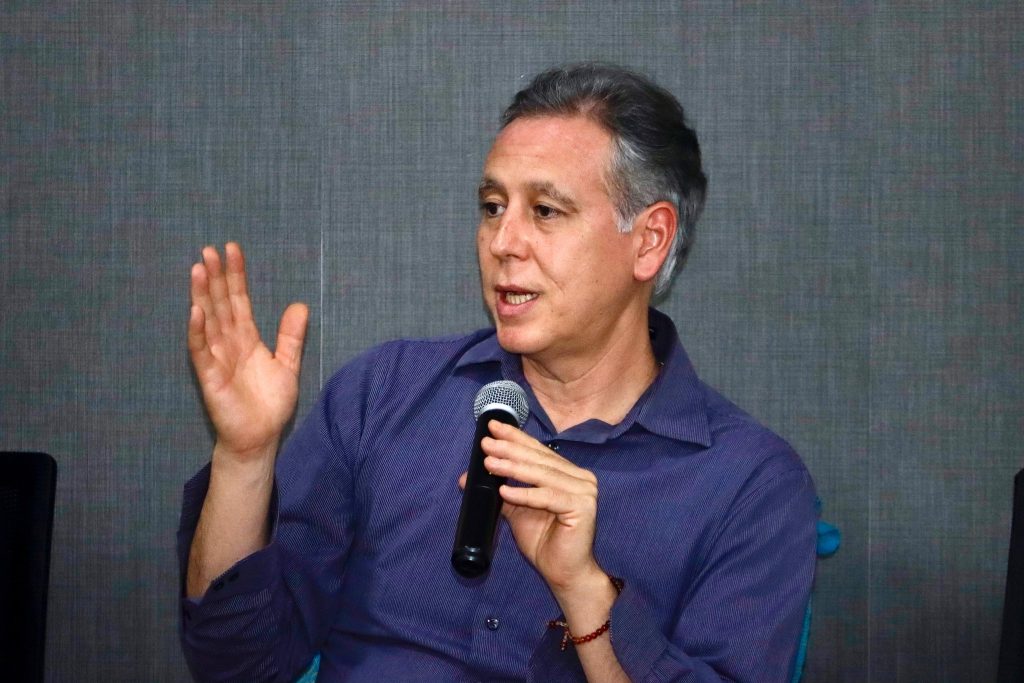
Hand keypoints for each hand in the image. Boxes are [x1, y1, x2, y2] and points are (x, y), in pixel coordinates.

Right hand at [188, 242, 307, 462]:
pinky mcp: (210, 376)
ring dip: (202, 295)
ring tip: (199, 269)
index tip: (233, 249)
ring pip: (208, 320)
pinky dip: (198, 331)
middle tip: (210, 249)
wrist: (261, 437)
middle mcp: (229, 343)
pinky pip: (202, 350)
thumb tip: (300, 304)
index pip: (240, 300)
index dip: (236, 275)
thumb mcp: (288, 364)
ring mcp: (217, 358)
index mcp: (247, 337)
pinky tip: (196, 310)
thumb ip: (291, 336)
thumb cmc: (270, 403)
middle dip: (216, 277)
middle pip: (220, 303)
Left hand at [474, 421, 603, 593]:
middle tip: (485, 444)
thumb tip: (467, 477)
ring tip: (489, 463)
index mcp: (568, 474)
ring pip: (542, 475)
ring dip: (513, 468)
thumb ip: (499, 491)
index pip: (538, 451)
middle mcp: (580, 478)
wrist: (564, 573)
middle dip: (509, 449)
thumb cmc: (545, 542)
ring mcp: (584, 491)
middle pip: (539, 459)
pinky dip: (524, 494)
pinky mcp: (583, 507)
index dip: (515, 437)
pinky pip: (547, 497)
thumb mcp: (517, 511)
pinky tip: (504, 490)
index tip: (492, 427)